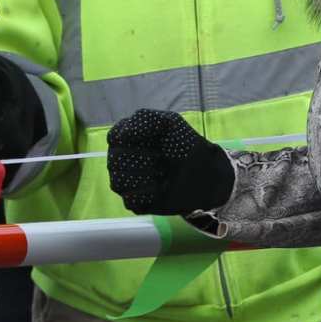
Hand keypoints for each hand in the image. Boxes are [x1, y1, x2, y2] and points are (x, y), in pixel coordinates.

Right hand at [106, 108, 234, 215]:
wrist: (206, 173)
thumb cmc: (185, 145)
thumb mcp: (170, 122)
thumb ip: (145, 119)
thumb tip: (122, 135)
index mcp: (125, 138)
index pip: (114, 138)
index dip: (134, 139)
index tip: (156, 139)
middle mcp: (120, 160)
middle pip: (114, 161)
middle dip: (144, 160)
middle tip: (163, 158)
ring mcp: (127, 182)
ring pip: (118, 182)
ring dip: (146, 177)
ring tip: (163, 173)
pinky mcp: (136, 202)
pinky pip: (130, 200)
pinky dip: (148, 194)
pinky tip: (161, 189)